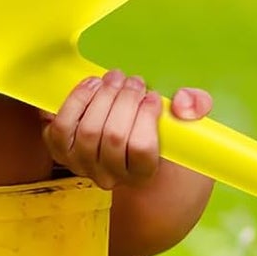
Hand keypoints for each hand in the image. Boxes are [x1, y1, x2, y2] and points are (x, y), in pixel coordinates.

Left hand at [42, 69, 213, 189]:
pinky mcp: (62, 152)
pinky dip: (73, 103)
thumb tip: (183, 101)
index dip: (146, 117)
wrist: (128, 152)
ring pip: (86, 132)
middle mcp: (110, 176)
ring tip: (115, 79)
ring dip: (101, 97)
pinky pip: (59, 129)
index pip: (141, 150)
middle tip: (134, 81)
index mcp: (143, 173)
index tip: (153, 96)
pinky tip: (91, 86)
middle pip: (112, 137)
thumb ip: (197, 106)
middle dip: (123, 100)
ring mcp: (83, 166)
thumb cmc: (160, 135)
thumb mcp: (189, 124)